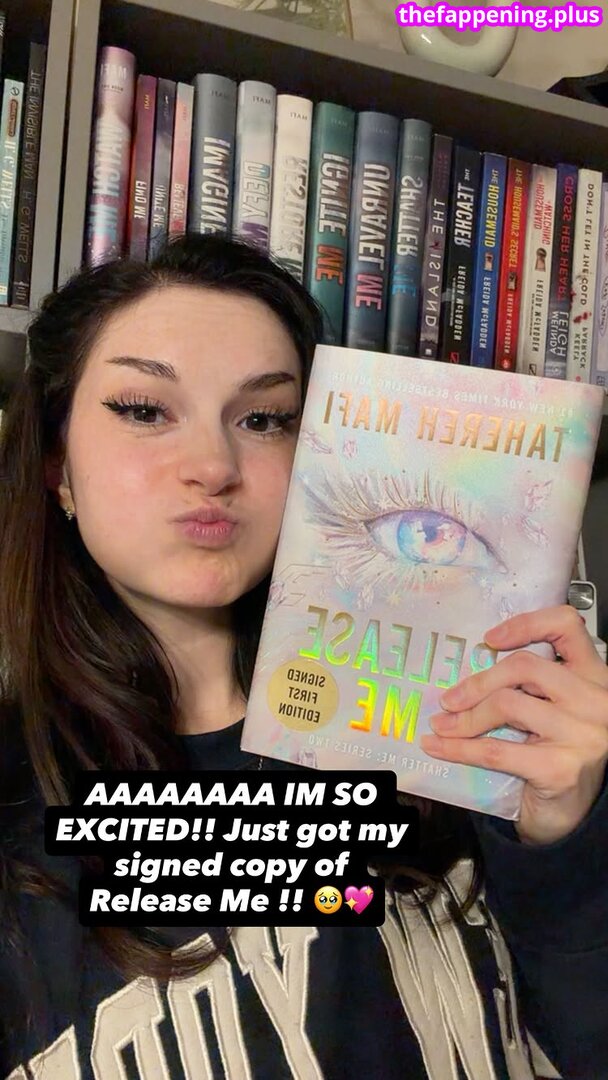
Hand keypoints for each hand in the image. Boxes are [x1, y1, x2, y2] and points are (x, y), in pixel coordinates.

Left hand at [420, 606, 607, 845]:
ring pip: (507, 704)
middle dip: (478, 681)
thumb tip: (469, 670)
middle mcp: (595, 700)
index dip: (526, 624)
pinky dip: (459, 748)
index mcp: (594, 676)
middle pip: (525, 666)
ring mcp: (581, 734)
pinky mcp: (560, 767)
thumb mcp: (555, 710)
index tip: (489, 639)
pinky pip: (495, 749)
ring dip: (464, 717)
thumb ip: (533, 685)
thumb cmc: (558, 755)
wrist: (572, 817)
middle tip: (449, 699)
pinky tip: (439, 746)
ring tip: (442, 724)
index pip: (566, 626)